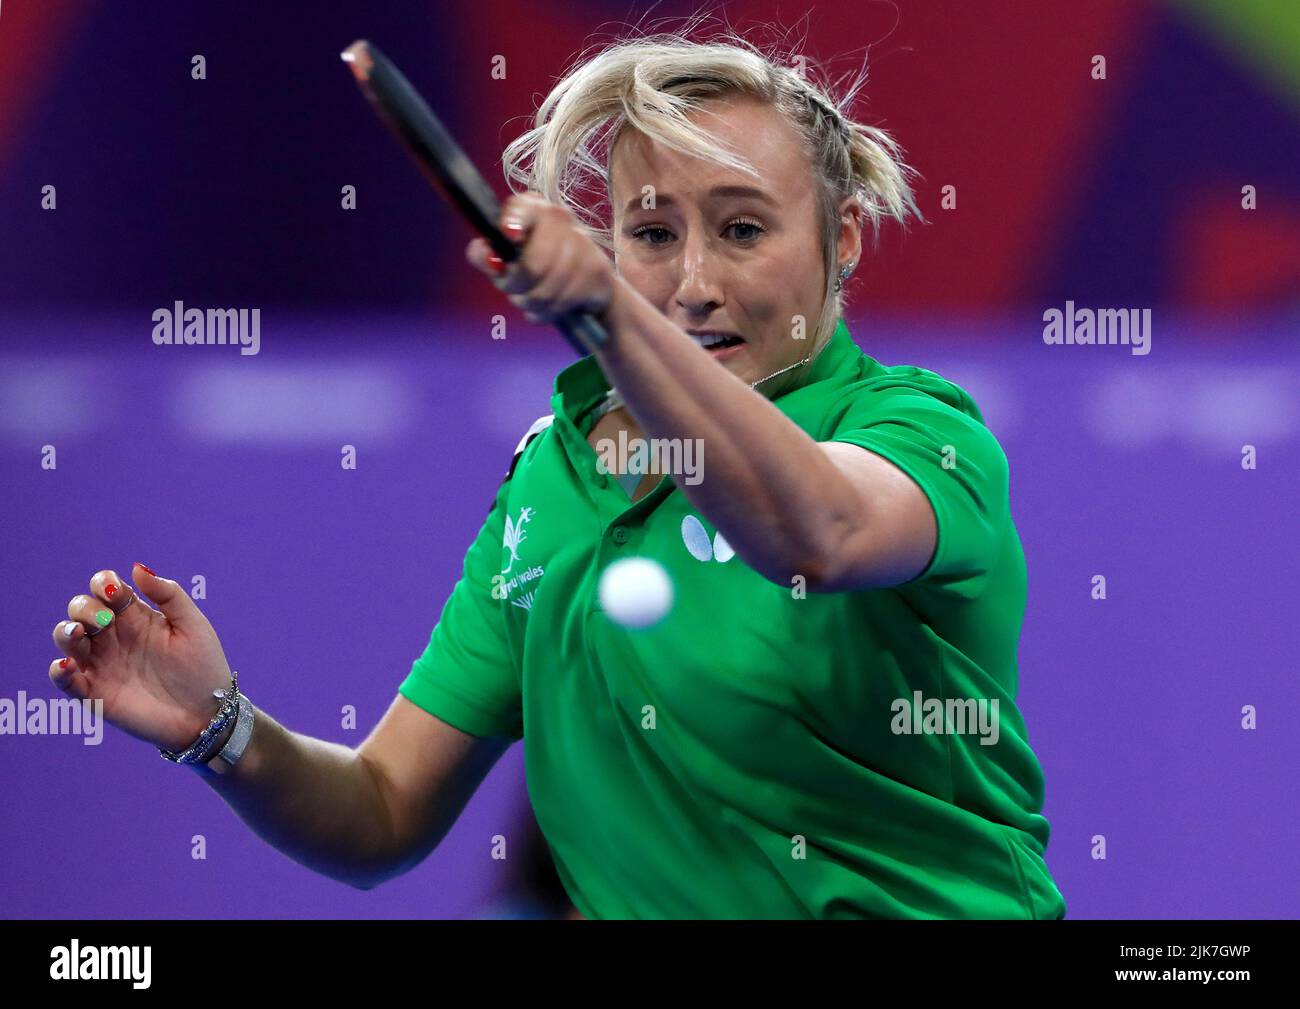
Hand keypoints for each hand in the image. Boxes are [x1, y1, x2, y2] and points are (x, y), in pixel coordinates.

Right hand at [48, 563, 234, 752]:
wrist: (207, 712)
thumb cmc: (203, 667)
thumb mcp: (192, 625)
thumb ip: (168, 594)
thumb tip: (136, 567)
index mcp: (136, 616)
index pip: (107, 590)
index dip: (103, 583)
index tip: (114, 591)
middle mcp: (114, 637)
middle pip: (81, 610)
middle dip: (85, 608)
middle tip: (108, 621)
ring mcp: (102, 664)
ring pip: (67, 639)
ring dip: (65, 631)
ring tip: (78, 633)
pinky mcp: (96, 694)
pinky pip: (65, 681)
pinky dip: (58, 672)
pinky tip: (67, 665)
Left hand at [465, 193, 615, 323]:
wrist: (592, 284)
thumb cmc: (540, 265)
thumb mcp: (510, 257)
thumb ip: (487, 254)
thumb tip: (481, 253)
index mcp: (534, 209)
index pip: (522, 210)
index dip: (514, 222)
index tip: (509, 235)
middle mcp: (560, 219)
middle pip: (531, 266)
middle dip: (514, 286)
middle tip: (512, 288)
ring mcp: (582, 245)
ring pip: (543, 292)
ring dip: (530, 303)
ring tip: (531, 298)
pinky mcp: (596, 271)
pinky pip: (560, 304)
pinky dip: (547, 312)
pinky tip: (549, 305)